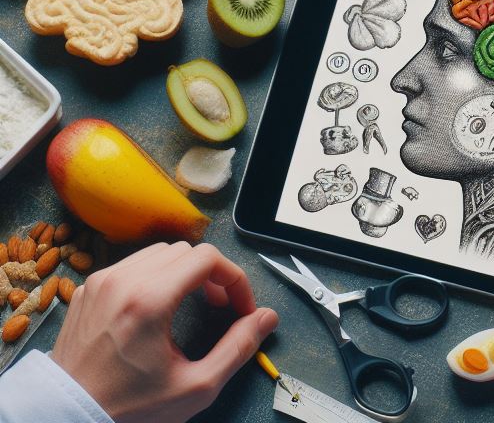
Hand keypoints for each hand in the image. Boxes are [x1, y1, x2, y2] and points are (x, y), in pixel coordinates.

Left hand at [52, 242, 278, 422]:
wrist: (63, 419)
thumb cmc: (126, 410)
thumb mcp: (194, 388)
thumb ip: (238, 348)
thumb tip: (266, 318)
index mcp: (149, 299)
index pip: (208, 257)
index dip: (234, 278)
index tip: (240, 307)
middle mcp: (123, 280)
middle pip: (187, 251)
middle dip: (212, 274)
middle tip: (219, 307)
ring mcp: (102, 281)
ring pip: (160, 253)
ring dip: (184, 272)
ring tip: (191, 304)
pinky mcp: (88, 288)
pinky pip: (132, 264)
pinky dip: (154, 275)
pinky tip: (158, 306)